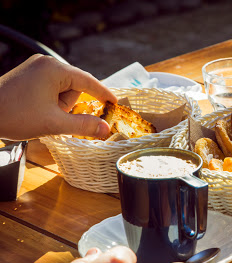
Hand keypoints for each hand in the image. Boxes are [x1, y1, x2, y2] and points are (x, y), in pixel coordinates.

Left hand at [0, 54, 116, 139]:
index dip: (104, 94)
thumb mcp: (54, 124)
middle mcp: (47, 63)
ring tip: (42, 115)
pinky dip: (51, 102)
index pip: (89, 81)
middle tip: (54, 117)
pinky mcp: (30, 74)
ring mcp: (37, 67)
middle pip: (75, 87)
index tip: (116, 104)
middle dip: (69, 106)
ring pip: (63, 89)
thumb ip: (84, 125)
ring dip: (59, 106)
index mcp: (55, 69)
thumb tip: (106, 129)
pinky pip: (52, 88)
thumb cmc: (14, 115)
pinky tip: (39, 111)